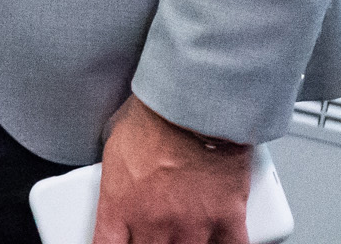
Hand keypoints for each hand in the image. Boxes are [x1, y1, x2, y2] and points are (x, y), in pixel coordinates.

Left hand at [94, 94, 250, 241]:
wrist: (191, 109)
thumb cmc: (152, 118)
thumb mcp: (114, 147)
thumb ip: (117, 177)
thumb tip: (119, 178)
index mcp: (120, 207)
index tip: (118, 243)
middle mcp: (154, 224)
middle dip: (149, 243)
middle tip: (156, 231)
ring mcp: (191, 227)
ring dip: (184, 243)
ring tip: (184, 231)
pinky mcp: (226, 220)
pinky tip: (218, 239)